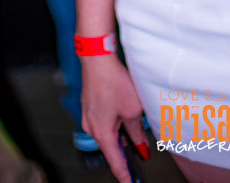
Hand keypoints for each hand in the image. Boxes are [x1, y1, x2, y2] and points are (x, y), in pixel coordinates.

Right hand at [80, 55, 147, 182]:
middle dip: (125, 154)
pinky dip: (115, 125)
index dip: (124, 174)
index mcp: (102, 133)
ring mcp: (90, 116)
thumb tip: (140, 144)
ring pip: (108, 133)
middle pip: (111, 147)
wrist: (97, 59)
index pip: (115, 162)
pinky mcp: (91, 106)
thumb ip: (137, 130)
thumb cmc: (113, 81)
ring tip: (136, 140)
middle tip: (140, 158)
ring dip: (121, 137)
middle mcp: (92, 128)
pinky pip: (104, 122)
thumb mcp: (133, 110)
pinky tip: (125, 120)